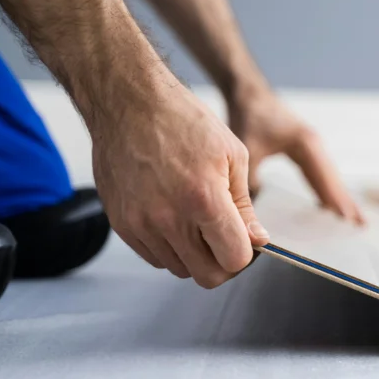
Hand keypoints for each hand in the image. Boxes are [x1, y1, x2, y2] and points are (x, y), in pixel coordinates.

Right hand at [91, 79, 269, 287]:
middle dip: (223, 262)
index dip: (246, 254)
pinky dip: (170, 247)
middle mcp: (169, 218)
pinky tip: (175, 217)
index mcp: (204, 199)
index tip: (246, 240)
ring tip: (198, 220)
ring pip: (180, 269)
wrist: (129, 102)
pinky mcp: (121, 224)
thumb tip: (256, 239)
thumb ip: (245, 206)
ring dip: (195, 254)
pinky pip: (154, 257)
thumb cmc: (182, 120)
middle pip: (207, 275)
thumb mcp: (232, 155)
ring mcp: (141, 224)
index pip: (234, 260)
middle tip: (226, 238)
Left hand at [227, 81, 364, 224]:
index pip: (324, 179)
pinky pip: (321, 172)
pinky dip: (328, 188)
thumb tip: (253, 210)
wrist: (249, 93)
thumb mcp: (249, 150)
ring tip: (353, 219)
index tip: (346, 219)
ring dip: (340, 196)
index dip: (335, 200)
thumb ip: (253, 180)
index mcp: (306, 145)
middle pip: (333, 179)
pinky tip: (328, 203)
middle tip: (360, 225)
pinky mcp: (306, 146)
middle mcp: (314, 145)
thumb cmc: (249, 117)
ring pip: (330, 176)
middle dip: (345, 202)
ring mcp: (312, 145)